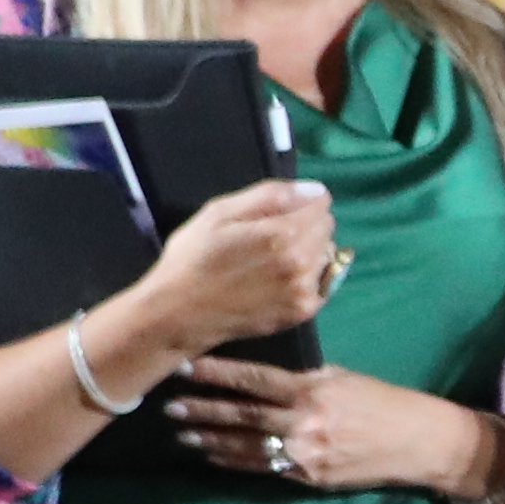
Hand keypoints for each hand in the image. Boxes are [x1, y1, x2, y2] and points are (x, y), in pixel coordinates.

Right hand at [121, 178, 342, 358]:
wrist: (177, 313)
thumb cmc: (193, 257)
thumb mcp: (219, 212)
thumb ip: (270, 196)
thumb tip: (314, 190)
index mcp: (283, 233)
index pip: (322, 203)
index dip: (300, 203)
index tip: (277, 213)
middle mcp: (302, 262)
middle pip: (327, 229)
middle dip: (305, 226)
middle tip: (269, 238)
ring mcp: (305, 291)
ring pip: (326, 256)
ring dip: (308, 253)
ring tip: (271, 261)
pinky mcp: (302, 313)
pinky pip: (322, 283)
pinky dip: (307, 279)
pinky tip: (278, 281)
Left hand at [157, 355, 491, 503]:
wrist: (420, 443)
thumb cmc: (384, 402)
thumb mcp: (344, 378)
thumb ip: (304, 379)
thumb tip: (263, 376)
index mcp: (313, 390)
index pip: (255, 380)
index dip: (217, 373)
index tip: (186, 366)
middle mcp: (305, 422)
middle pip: (243, 414)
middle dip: (203, 409)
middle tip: (168, 405)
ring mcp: (306, 453)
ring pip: (247, 444)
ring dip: (211, 438)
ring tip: (182, 431)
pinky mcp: (309, 477)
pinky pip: (264, 468)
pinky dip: (234, 461)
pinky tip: (212, 455)